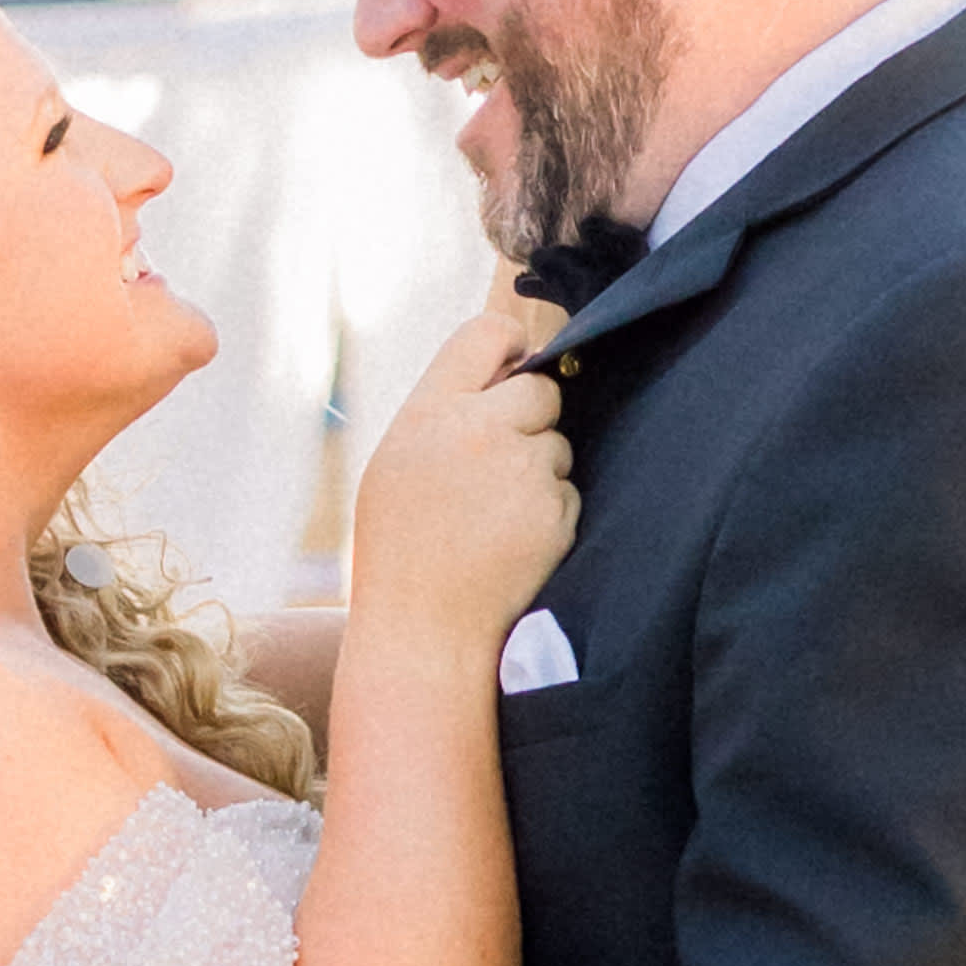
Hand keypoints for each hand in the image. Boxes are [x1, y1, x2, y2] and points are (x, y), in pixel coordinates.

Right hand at [344, 286, 574, 672]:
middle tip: (499, 464)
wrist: (424, 631)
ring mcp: (520, 472)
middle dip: (531, 419)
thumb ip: (445, 413)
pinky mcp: (554, 513)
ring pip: (557, 447)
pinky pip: (568, 494)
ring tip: (493, 519)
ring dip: (539, 473)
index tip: (512, 369)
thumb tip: (506, 366)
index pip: (486, 334)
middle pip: (541, 389)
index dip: (510, 347)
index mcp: (429, 412)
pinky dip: (550, 515)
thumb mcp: (397, 464)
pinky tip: (512, 544)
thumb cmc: (402, 549)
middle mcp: (476, 431)